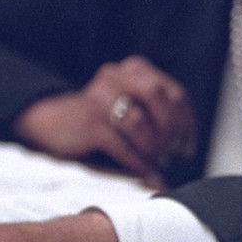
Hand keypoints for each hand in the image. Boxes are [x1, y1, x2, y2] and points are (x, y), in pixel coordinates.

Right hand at [13, 56, 196, 184]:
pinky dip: (138, 162)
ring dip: (154, 148)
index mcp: (134, 69)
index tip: (187, 146)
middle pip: (159, 96)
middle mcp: (117, 76)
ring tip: (157, 162)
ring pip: (139, 121)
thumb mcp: (130, 103)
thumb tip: (185, 144)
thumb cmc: (101, 117)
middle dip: (171, 129)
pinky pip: (122, 145)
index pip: (174, 92)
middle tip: (173, 152)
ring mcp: (101, 97)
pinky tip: (145, 171)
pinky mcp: (90, 122)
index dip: (186, 122)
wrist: (54, 122)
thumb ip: (157, 112)